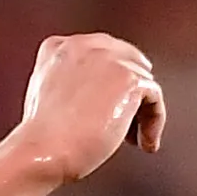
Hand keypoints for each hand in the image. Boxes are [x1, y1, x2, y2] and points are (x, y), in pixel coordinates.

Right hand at [8, 34, 165, 183]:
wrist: (44, 151)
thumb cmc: (42, 137)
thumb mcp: (43, 95)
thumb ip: (67, 82)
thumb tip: (96, 96)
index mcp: (60, 47)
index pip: (100, 54)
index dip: (109, 81)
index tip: (109, 105)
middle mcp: (85, 44)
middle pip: (126, 61)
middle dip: (129, 93)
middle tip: (130, 121)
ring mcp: (108, 58)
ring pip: (142, 80)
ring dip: (141, 112)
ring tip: (134, 138)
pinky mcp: (129, 79)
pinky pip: (154, 97)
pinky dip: (154, 121)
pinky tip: (144, 142)